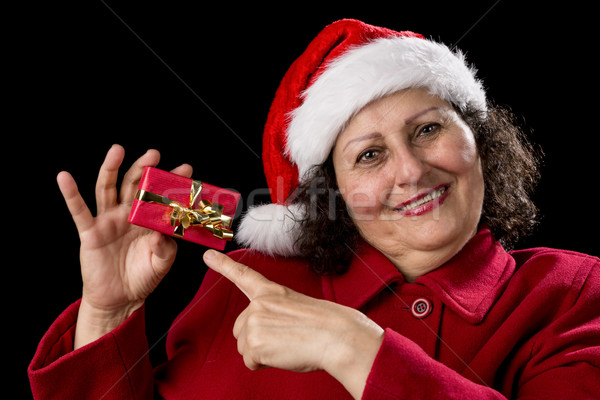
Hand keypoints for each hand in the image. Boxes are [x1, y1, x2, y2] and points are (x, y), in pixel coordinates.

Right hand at [58, 145, 191, 347]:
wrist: (120, 299)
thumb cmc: (142, 278)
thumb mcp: (161, 264)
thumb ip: (166, 249)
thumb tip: (161, 233)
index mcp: (148, 220)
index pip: (160, 196)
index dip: (171, 183)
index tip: (186, 170)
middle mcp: (128, 215)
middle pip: (134, 185)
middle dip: (143, 168)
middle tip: (154, 154)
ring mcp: (108, 220)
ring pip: (107, 189)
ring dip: (111, 169)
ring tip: (117, 150)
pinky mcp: (90, 232)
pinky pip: (79, 211)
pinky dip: (71, 194)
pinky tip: (64, 177)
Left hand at [203, 250, 384, 398]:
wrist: (336, 336)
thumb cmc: (324, 326)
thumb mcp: (295, 309)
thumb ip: (273, 314)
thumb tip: (261, 334)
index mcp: (272, 292)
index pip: (243, 275)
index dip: (223, 265)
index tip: (207, 256)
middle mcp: (258, 303)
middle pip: (241, 330)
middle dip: (257, 340)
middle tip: (285, 339)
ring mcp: (254, 321)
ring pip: (244, 347)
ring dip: (262, 352)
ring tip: (287, 345)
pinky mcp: (254, 342)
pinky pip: (250, 362)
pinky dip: (265, 363)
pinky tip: (283, 354)